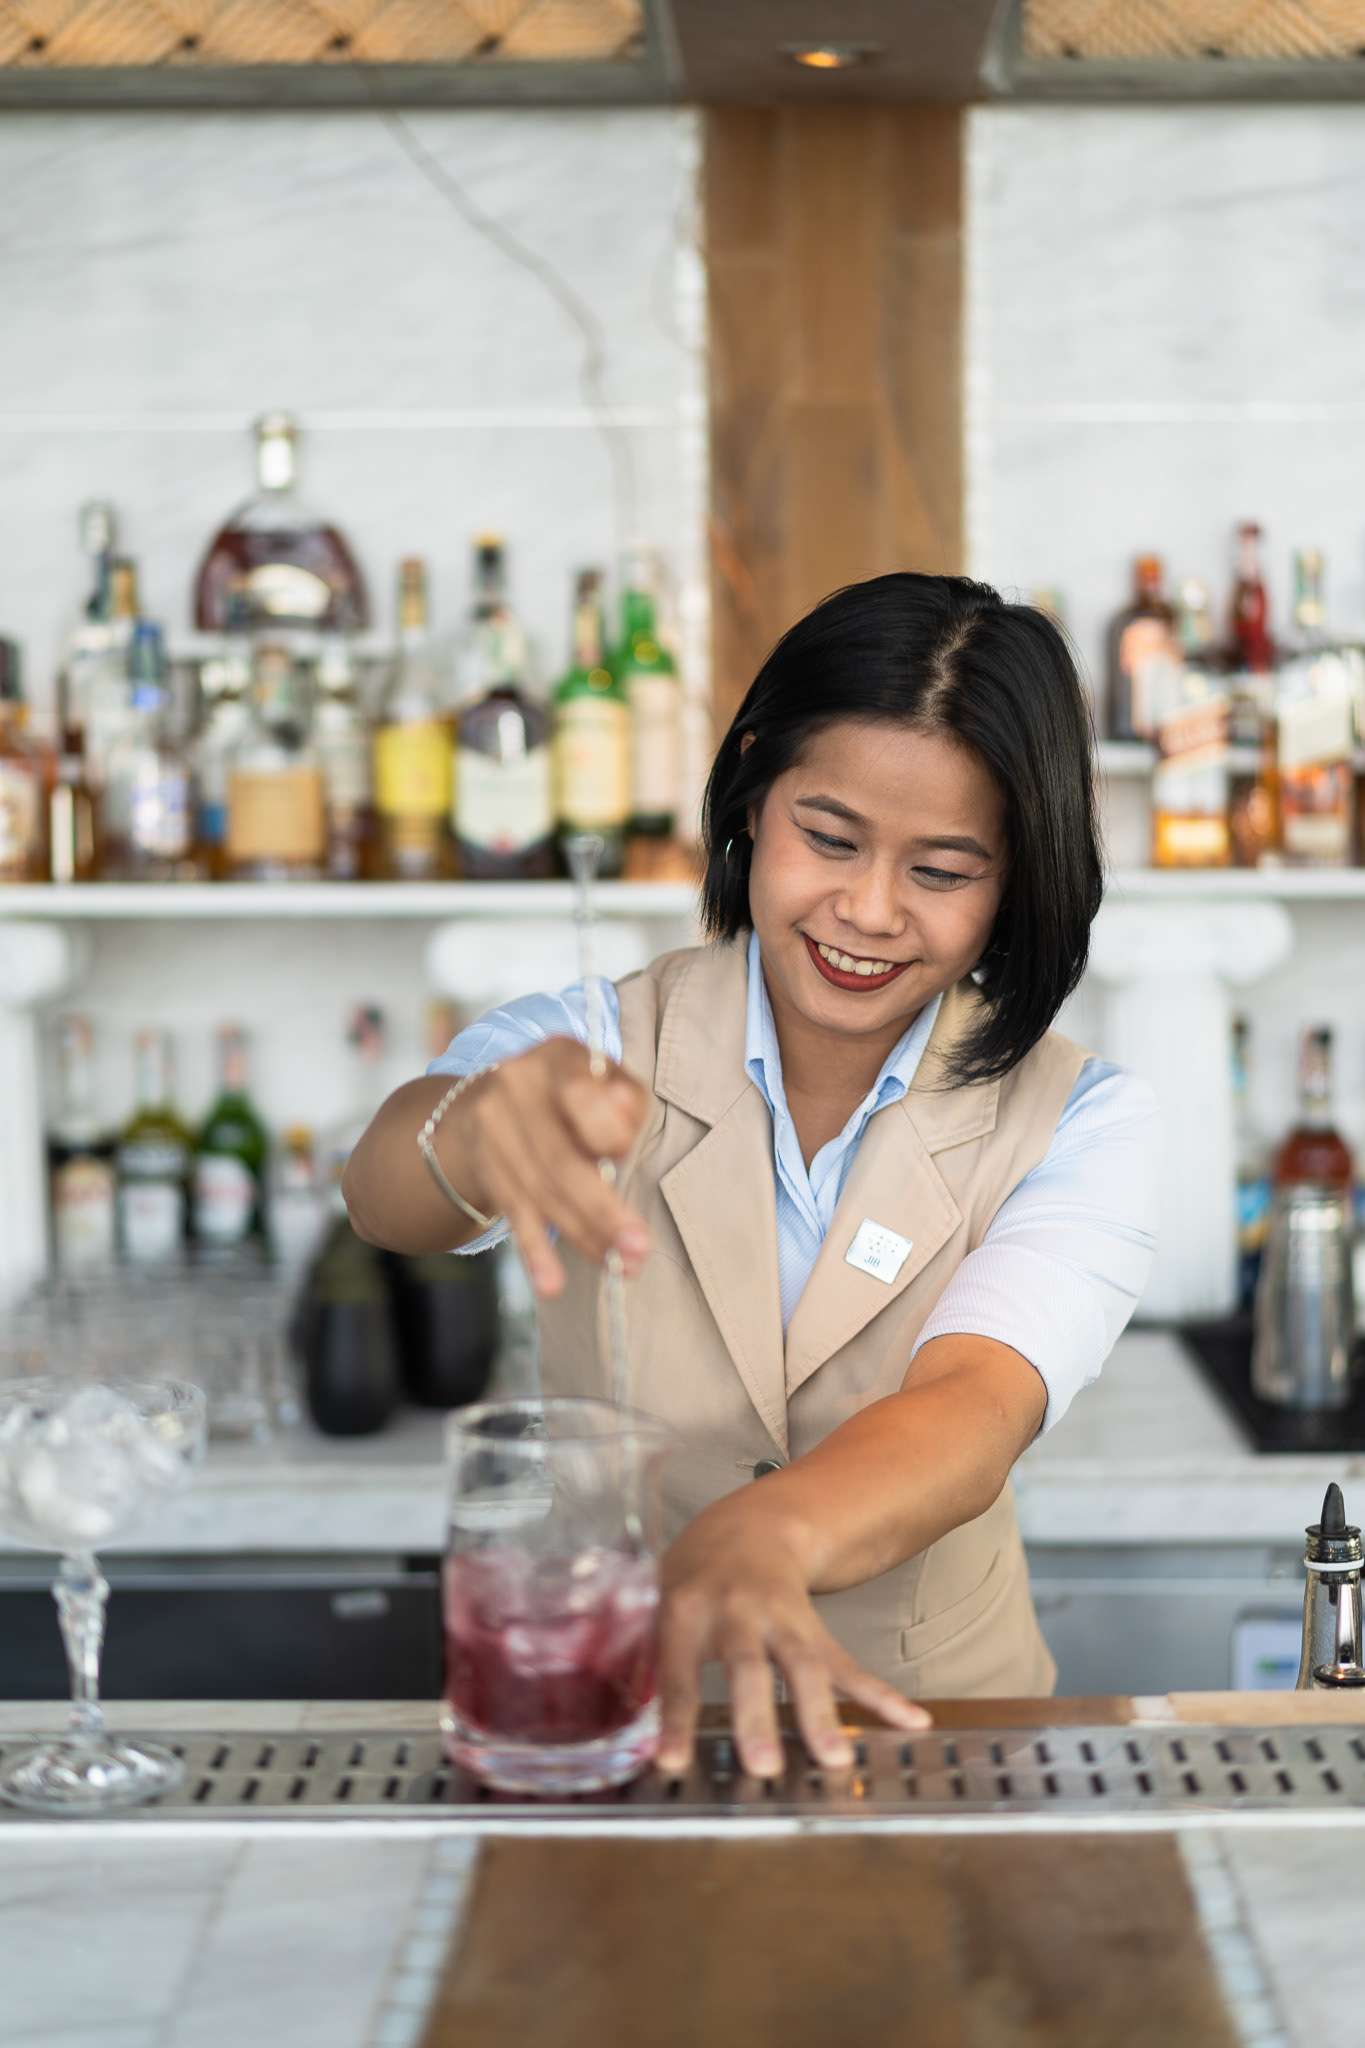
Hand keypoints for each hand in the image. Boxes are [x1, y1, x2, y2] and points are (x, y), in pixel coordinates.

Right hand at [449, 1039, 651, 1296]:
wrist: (490, 1101)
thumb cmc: (573, 1095)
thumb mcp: (605, 1083)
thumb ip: (625, 1099)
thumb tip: (624, 1117)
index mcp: (558, 1055)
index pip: (579, 1093)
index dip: (605, 1131)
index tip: (623, 1158)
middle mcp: (516, 1084)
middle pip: (560, 1157)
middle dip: (602, 1209)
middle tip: (637, 1248)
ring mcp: (492, 1126)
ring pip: (541, 1192)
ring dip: (583, 1235)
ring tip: (619, 1266)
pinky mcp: (484, 1165)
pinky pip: (514, 1212)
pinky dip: (535, 1251)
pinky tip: (550, 1282)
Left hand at [653, 1494, 930, 1780]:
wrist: (747, 1526)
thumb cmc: (693, 1580)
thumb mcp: (655, 1607)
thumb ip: (645, 1664)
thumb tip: (623, 1733)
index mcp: (686, 1610)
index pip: (677, 1672)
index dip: (675, 1718)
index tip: (672, 1762)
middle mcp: (736, 1610)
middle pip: (749, 1665)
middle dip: (758, 1717)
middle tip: (764, 1765)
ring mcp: (780, 1618)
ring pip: (804, 1665)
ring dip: (820, 1714)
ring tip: (836, 1760)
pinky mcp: (813, 1628)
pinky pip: (846, 1664)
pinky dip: (878, 1696)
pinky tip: (908, 1721)